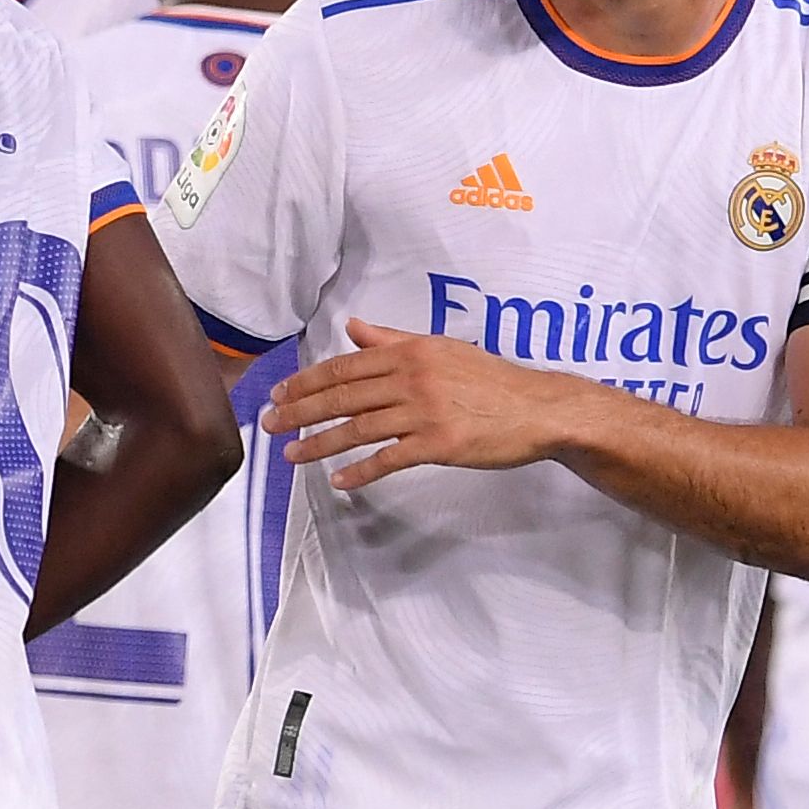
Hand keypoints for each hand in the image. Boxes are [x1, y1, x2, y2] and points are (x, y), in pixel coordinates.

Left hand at [261, 321, 584, 489]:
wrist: (540, 409)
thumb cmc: (490, 381)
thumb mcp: (441, 349)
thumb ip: (394, 341)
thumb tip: (355, 327)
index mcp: (410, 353)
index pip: (344, 366)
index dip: (306, 382)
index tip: (279, 393)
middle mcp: (413, 378)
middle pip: (342, 396)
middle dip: (299, 411)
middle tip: (268, 425)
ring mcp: (425, 412)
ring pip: (358, 428)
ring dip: (319, 443)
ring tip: (291, 456)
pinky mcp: (439, 444)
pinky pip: (388, 459)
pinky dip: (360, 471)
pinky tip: (338, 481)